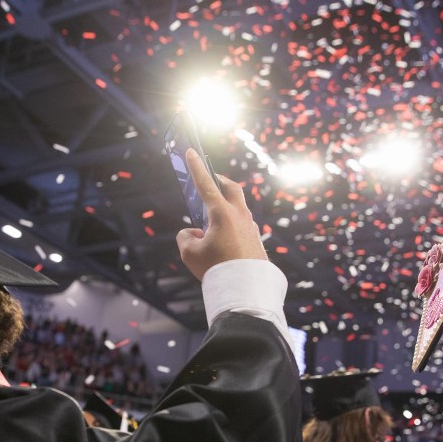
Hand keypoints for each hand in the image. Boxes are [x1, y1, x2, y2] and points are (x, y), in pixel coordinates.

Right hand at [176, 149, 266, 280]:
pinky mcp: (256, 241)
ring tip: (212, 221)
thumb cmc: (217, 269)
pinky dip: (232, 226)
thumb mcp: (190, 253)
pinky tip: (225, 240)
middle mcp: (239, 216)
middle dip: (219, 181)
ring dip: (226, 207)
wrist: (246, 289)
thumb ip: (186, 237)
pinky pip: (243, 226)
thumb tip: (194, 233)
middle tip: (210, 180)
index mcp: (222, 213)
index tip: (191, 152)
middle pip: (231, 188)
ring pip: (239, 208)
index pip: (206, 183)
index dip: (196, 167)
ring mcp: (251, 227)